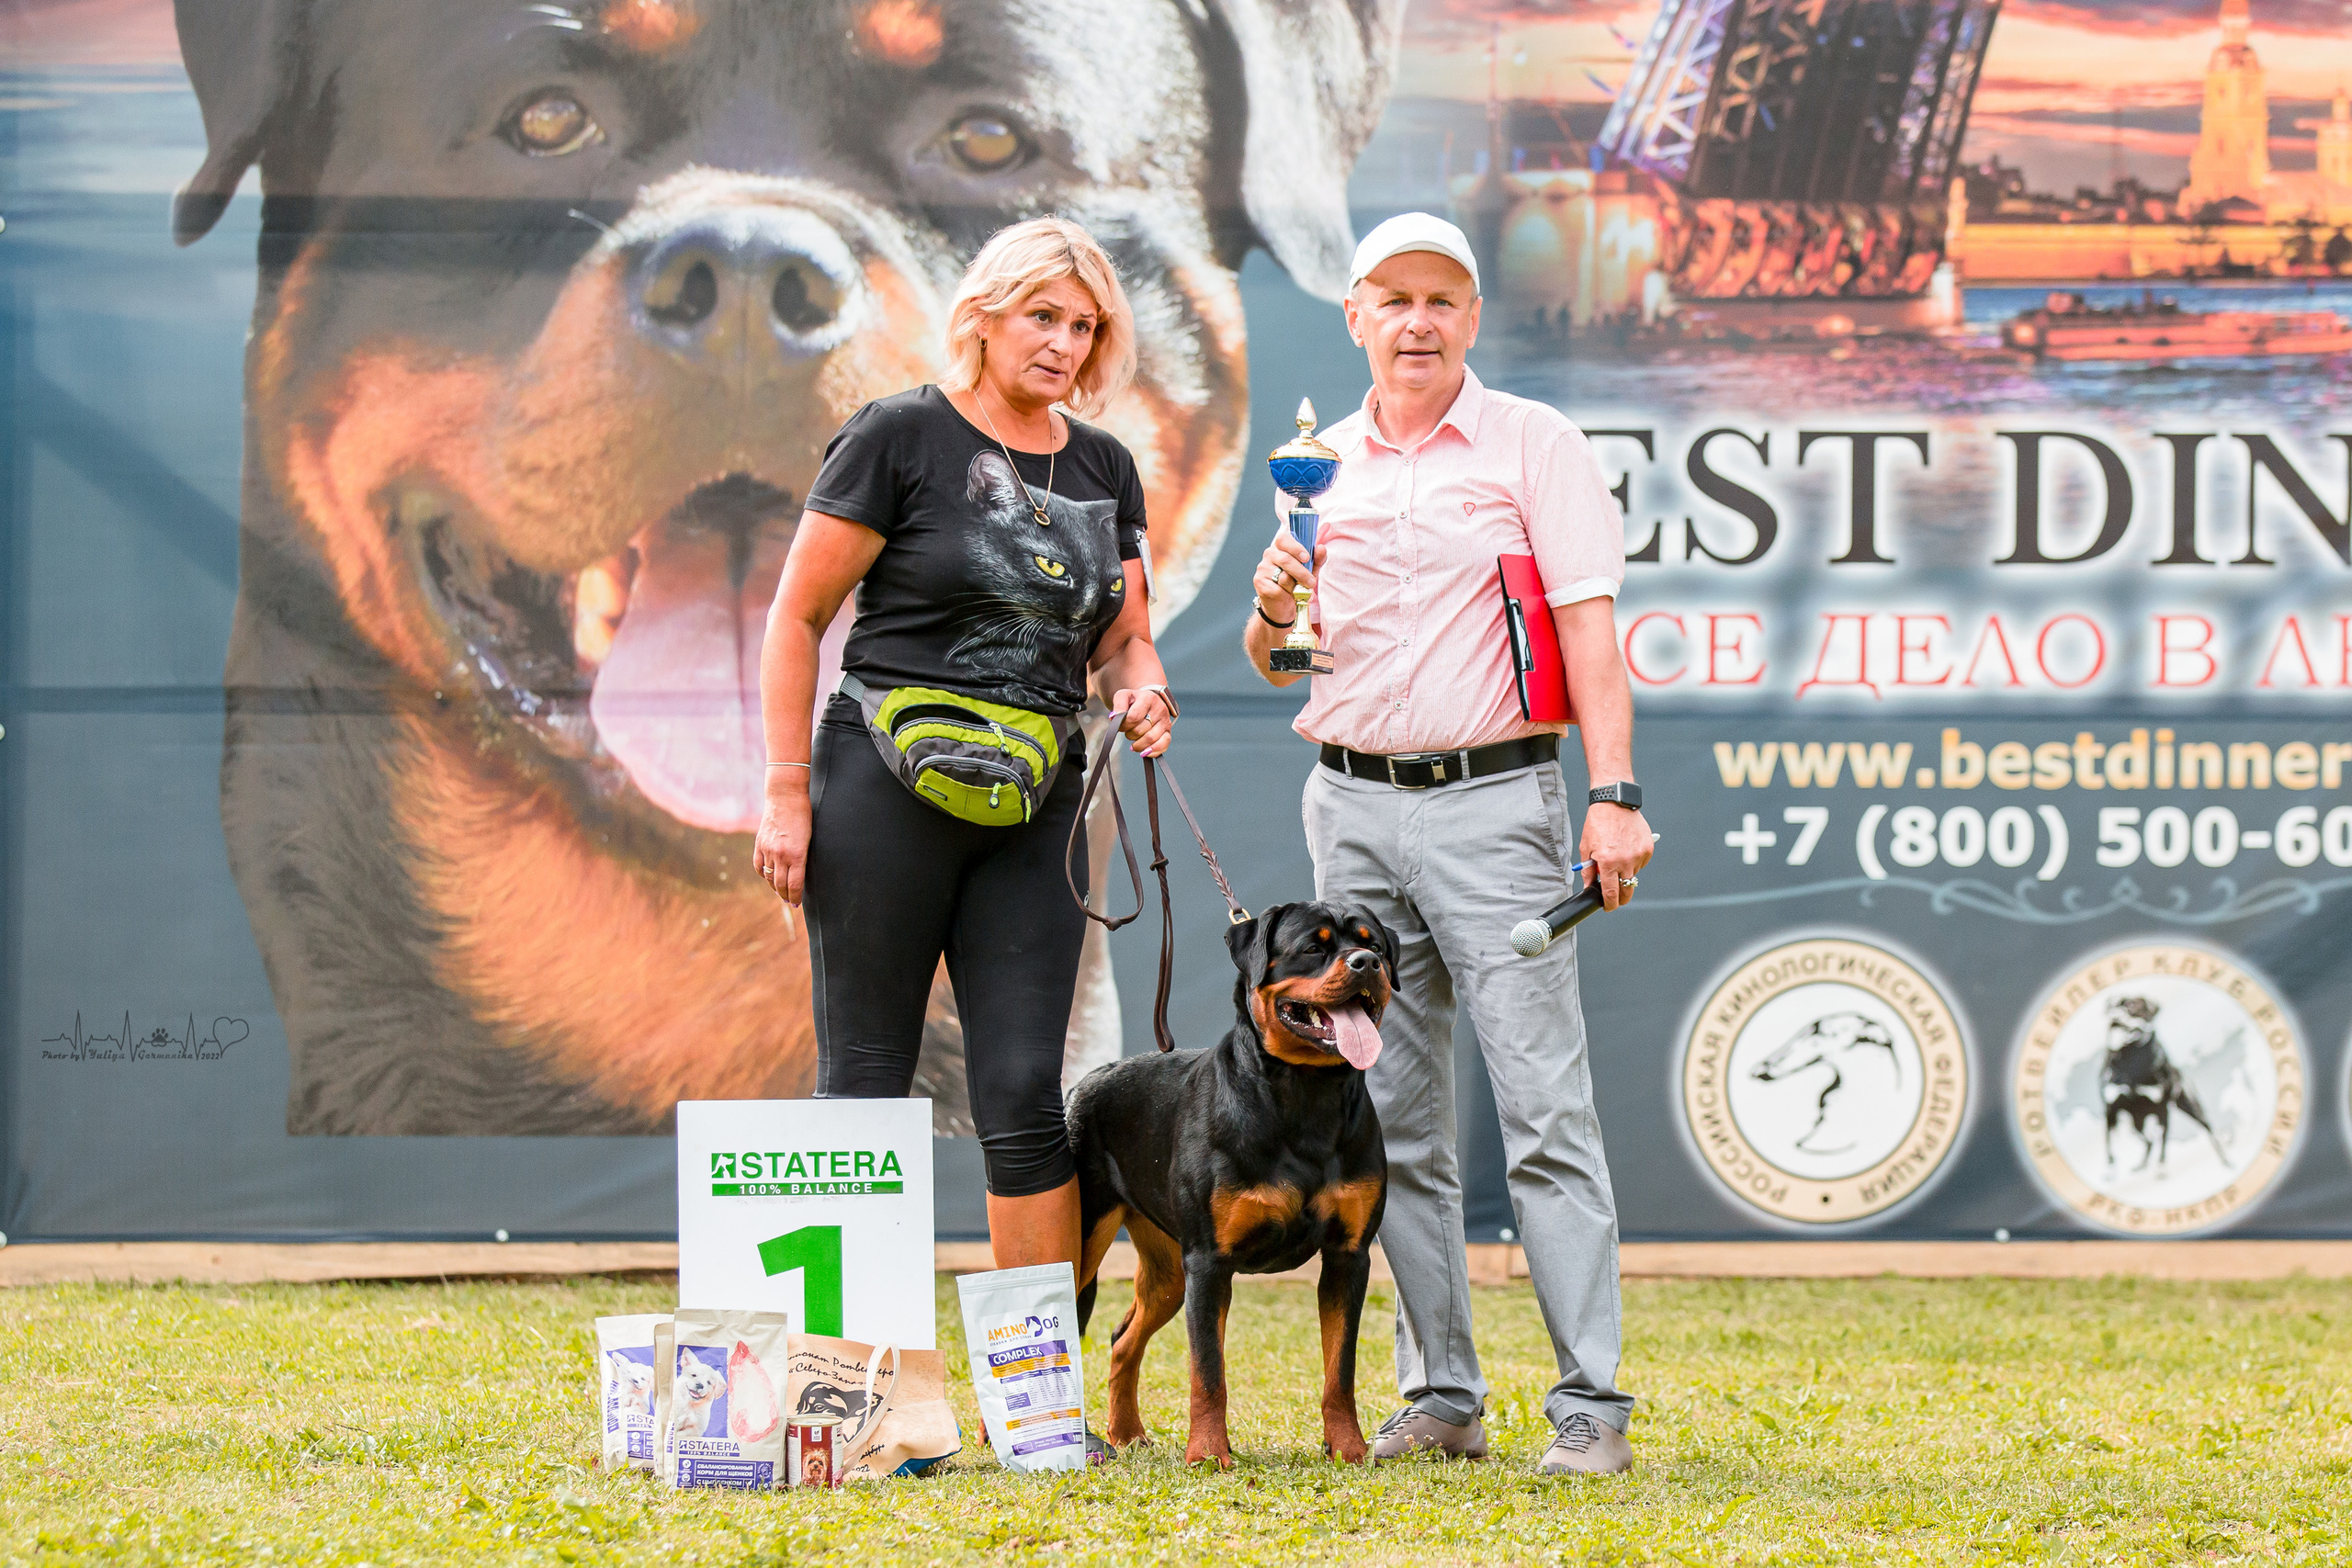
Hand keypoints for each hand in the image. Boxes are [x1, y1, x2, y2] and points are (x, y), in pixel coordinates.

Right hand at [754, 786, 811, 905]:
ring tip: (780, 891)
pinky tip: (768, 877)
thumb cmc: (803, 816)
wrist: (785, 797)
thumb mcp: (809, 838)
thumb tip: (798, 874)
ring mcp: (768, 849)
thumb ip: (802, 857)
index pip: (795, 885)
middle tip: (790, 901)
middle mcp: (781, 855)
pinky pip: (758, 865)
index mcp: (797, 855)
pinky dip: (763, 874)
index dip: (796, 896)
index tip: (797, 903)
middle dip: (786, 895)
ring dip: (775, 887)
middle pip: (781, 884)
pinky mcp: (759, 843)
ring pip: (769, 876)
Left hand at [1111, 687, 1174, 756]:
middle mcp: (1160, 709)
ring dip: (1138, 744)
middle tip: (1128, 731)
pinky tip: (1144, 751)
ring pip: (1150, 739)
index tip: (1121, 726)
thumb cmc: (1135, 701)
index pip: (1134, 717)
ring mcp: (1166, 721)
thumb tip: (1114, 717)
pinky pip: (1163, 745)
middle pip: (1140, 730)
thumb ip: (1118, 705)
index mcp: (1148, 698)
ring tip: (1134, 741)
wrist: (1149, 702)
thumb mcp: (1124, 696)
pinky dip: (1152, 751)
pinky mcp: (1168, 732)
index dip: (1124, 725)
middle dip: (1130, 734)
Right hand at [1254, 532, 1314, 624]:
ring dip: (1294, 586)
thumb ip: (1317, 559)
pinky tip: (1286, 595)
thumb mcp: (1310, 570)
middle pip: (1285, 559)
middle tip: (1311, 582)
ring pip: (1283, 577)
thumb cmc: (1296, 582)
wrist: (1282, 604)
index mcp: (1281, 547)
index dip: (1296, 548)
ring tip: (1297, 590)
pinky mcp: (1259, 583)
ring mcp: (1263, 568)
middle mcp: (1269, 554)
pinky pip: (1277, 589)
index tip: (1307, 558)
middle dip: (1302, 573)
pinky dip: (1286, 595)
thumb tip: (1321, 548)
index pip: (1284, 539)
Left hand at [1579, 805, 1653, 911]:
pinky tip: (1625, 851)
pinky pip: (1641, 864)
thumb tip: (1590, 886)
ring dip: (1625, 875)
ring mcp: (1639, 855)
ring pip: (1633, 876)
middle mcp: (1626, 861)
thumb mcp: (1586, 848)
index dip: (1610, 904)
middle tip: (1615, 898)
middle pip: (1627, 890)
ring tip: (1616, 859)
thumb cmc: (1598, 823)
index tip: (1608, 907)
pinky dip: (1633, 863)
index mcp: (1608, 862)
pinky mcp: (1648, 849)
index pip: (1611, 893)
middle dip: (1621, 898)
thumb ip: (1589, 870)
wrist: (1615, 804)